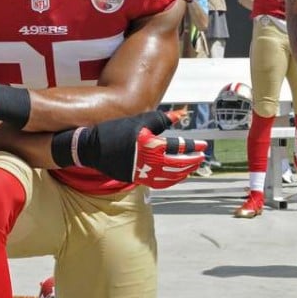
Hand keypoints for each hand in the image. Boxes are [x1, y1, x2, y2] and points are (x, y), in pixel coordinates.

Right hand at [74, 110, 206, 187]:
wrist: (93, 147)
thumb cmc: (117, 130)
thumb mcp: (140, 120)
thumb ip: (161, 119)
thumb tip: (181, 115)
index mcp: (151, 144)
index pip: (178, 147)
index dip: (193, 146)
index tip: (203, 145)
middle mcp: (148, 161)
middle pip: (177, 164)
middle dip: (192, 161)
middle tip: (201, 157)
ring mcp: (142, 172)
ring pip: (170, 176)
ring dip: (184, 172)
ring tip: (192, 167)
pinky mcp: (136, 179)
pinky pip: (159, 182)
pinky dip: (170, 180)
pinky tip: (177, 176)